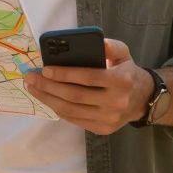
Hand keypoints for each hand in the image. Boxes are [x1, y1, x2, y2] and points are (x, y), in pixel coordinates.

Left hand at [24, 39, 152, 134]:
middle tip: (30, 78)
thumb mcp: (123, 53)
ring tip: (33, 88)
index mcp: (121, 81)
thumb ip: (111, 46)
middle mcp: (115, 102)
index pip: (88, 77)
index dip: (65, 74)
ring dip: (48, 99)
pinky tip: (47, 99)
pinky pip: (74, 119)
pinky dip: (58, 109)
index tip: (45, 69)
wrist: (141, 99)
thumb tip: (98, 43)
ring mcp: (108, 119)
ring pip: (71, 110)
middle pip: (75, 96)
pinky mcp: (102, 129)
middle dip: (49, 87)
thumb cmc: (126, 71)